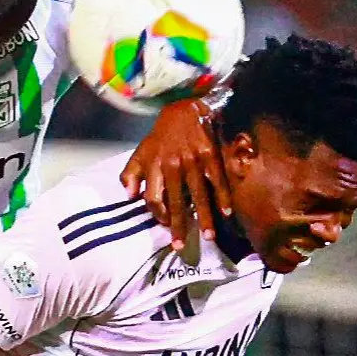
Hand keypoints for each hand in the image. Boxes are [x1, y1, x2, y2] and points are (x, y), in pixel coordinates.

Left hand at [120, 99, 231, 250]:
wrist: (185, 109)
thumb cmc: (161, 135)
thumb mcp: (141, 151)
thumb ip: (131, 173)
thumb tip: (129, 196)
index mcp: (154, 166)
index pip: (153, 198)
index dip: (158, 215)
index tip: (166, 227)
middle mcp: (172, 165)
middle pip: (175, 202)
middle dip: (179, 226)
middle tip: (181, 246)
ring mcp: (192, 160)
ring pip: (198, 194)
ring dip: (205, 217)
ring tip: (209, 236)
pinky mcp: (210, 154)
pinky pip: (217, 179)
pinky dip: (222, 197)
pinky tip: (227, 212)